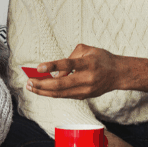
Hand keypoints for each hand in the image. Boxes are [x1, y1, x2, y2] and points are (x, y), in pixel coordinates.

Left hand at [26, 44, 147, 99]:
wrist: (118, 74)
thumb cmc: (101, 58)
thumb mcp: (87, 50)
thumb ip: (70, 58)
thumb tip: (55, 73)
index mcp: (89, 63)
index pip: (68, 64)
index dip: (52, 66)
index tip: (38, 67)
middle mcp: (88, 78)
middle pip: (61, 84)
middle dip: (42, 85)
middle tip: (29, 82)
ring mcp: (86, 90)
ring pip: (61, 94)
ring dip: (44, 91)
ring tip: (31, 87)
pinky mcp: (84, 96)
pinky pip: (65, 95)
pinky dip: (52, 93)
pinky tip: (42, 89)